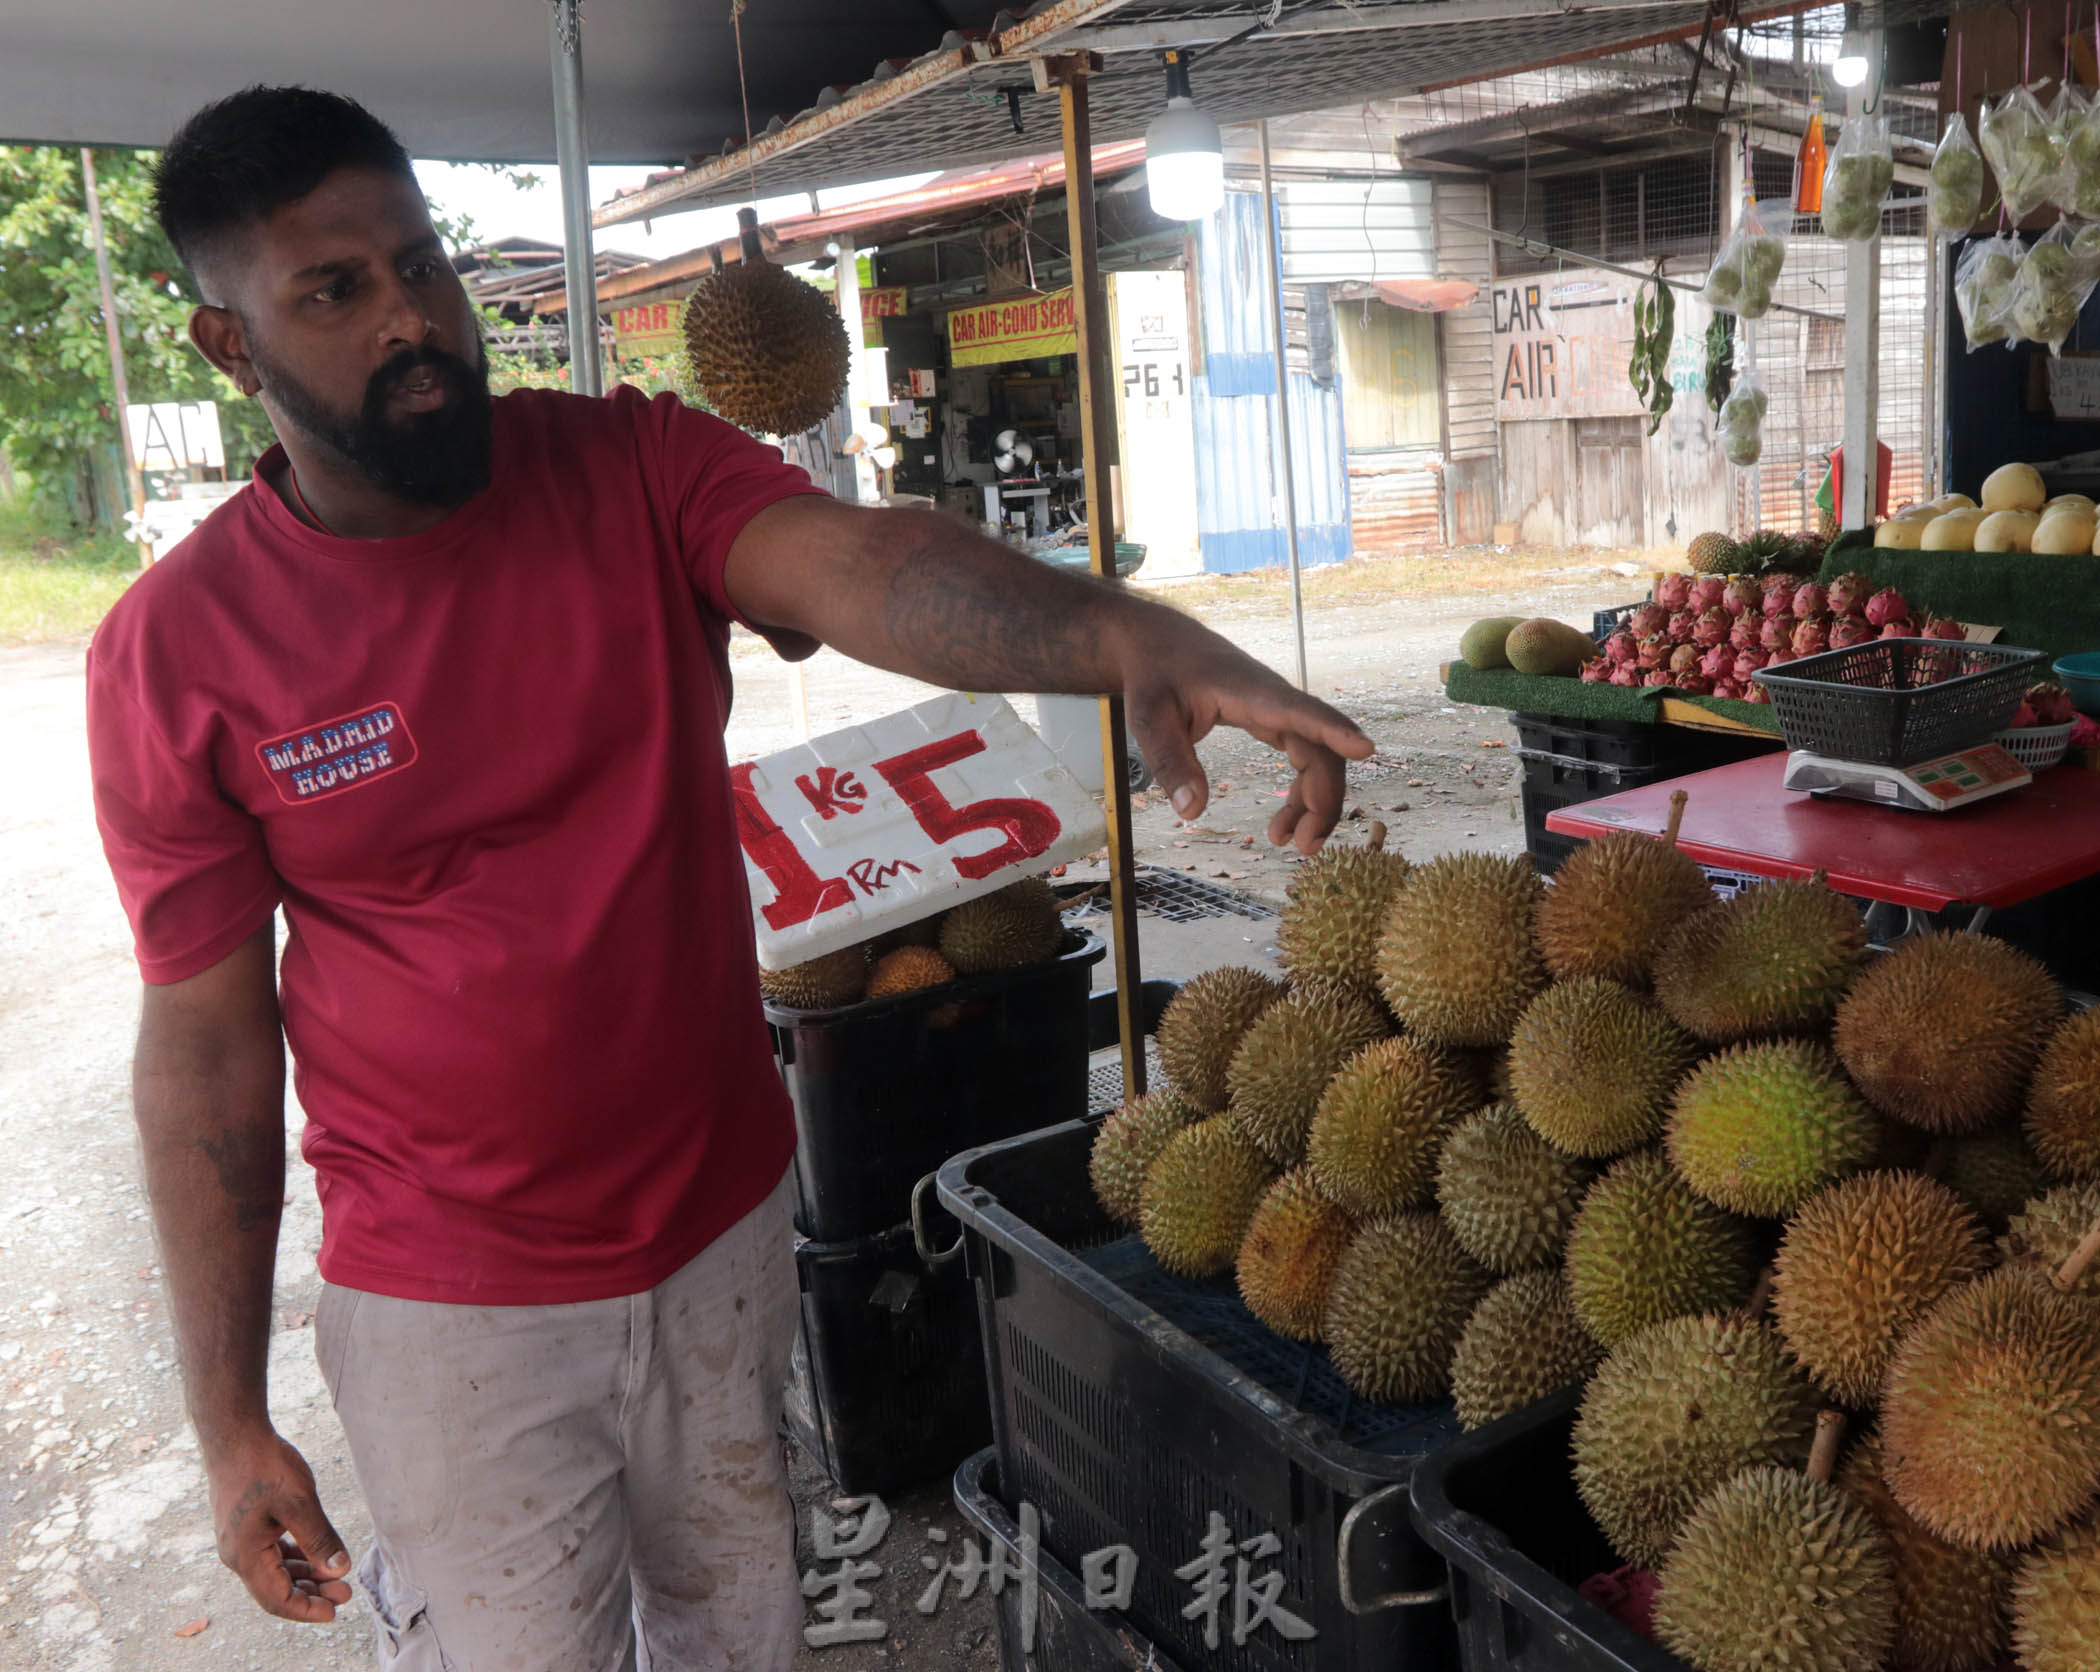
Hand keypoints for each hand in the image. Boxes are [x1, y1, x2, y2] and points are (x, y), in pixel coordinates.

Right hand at [206, 1429, 353, 1622]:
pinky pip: (271, 1555)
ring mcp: (239, 1541)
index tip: (335, 1612)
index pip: (277, 1599)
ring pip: (274, 1572)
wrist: (235, 1435)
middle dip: (311, 1594)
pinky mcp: (246, 1527)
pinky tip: (315, 1558)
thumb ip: (319, 1539)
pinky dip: (294, 1560)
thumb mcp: (299, 1502)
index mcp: (245, 1556)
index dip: (306, 1610)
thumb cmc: (264, 1465)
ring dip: (304, 1577)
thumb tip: (339, 1571)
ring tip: (336, 1578)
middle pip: (276, 1589)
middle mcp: (237, 1555)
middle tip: (346, 1593)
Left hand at [1122, 646, 1373, 854]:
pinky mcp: (1275, 721)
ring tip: (1293, 843)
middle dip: (1322, 797)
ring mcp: (1279, 710)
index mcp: (1248, 691)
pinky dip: (1301, 793)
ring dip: (1315, 802)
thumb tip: (1192, 812)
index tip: (1365, 748)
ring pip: (1317, 757)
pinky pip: (1304, 757)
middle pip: (1319, 747)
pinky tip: (1287, 823)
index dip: (1334, 729)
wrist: (1160, 645)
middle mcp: (1274, 699)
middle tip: (1304, 846)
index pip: (1300, 710)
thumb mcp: (1148, 720)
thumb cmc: (1155, 676)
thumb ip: (1170, 763)